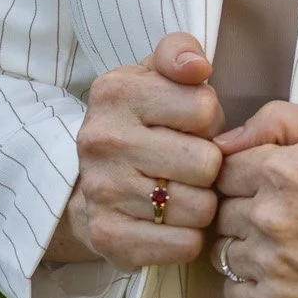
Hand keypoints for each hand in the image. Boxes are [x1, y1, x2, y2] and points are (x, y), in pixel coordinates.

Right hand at [44, 33, 224, 272]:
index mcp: (115, 92)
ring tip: (182, 193)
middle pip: (207, 163)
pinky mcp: (108, 238)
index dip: (208, 120)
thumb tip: (198, 67)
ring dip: (202, 204)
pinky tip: (173, 223)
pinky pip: (183, 245)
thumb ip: (179, 53)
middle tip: (190, 165)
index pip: (204, 108)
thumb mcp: (155, 75)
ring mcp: (102, 191)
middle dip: (209, 166)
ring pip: (200, 207)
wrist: (88, 183)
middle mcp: (101, 140)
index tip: (189, 126)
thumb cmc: (141, 123)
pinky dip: (188, 238)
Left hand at [210, 102, 297, 297]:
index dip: (247, 174)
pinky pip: (231, 290)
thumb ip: (282, 120)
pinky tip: (287, 276)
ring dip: (247, 247)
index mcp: (283, 170)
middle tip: (286, 218)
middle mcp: (269, 217)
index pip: (225, 167)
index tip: (273, 187)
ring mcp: (269, 267)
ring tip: (288, 248)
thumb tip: (226, 138)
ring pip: (222, 249)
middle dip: (245, 209)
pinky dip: (251, 284)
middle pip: (221, 208)